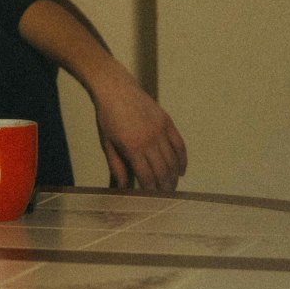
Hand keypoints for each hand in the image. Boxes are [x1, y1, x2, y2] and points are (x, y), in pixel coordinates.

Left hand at [93, 62, 186, 192]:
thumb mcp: (107, 145)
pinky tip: (180, 170)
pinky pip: (179, 145)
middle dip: (165, 187)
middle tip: (165, 198)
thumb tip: (124, 188)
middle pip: (163, 171)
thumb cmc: (107, 118)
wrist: (115, 89)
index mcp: (133, 147)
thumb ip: (117, 167)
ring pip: (173, 160)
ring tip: (171, 187)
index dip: (151, 191)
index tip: (151, 200)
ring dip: (174, 176)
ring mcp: (160, 129)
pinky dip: (182, 159)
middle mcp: (149, 139)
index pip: (147, 176)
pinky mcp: (167, 121)